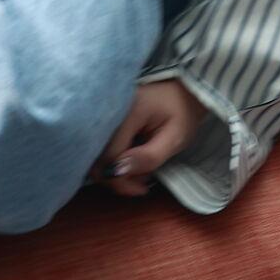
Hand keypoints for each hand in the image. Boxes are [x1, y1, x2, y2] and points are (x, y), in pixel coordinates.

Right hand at [89, 79, 201, 196]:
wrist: (180, 90)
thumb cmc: (181, 112)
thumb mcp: (174, 138)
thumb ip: (148, 157)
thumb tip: (117, 172)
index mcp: (127, 111)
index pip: (109, 155)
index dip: (120, 179)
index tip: (141, 190)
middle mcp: (108, 112)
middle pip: (98, 158)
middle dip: (118, 178)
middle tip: (141, 185)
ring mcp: (104, 115)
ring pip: (98, 156)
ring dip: (118, 172)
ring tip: (143, 171)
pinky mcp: (105, 121)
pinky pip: (103, 149)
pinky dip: (117, 162)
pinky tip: (135, 162)